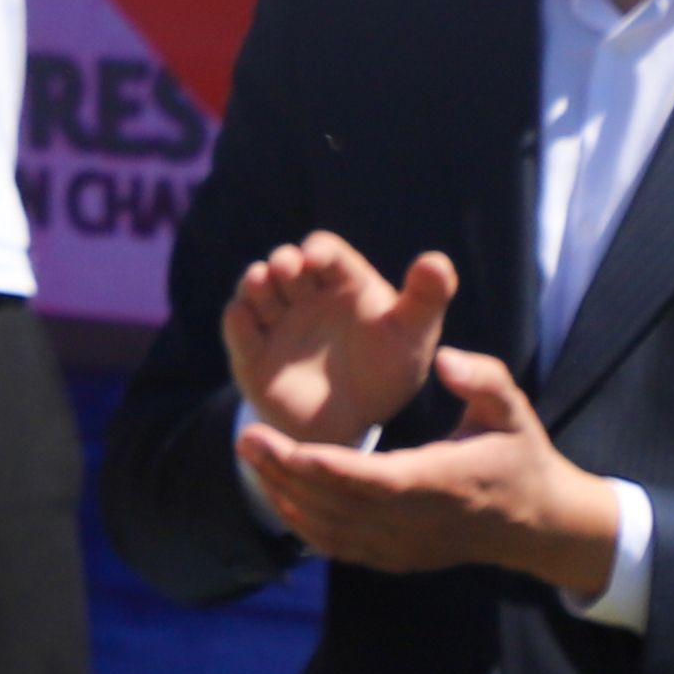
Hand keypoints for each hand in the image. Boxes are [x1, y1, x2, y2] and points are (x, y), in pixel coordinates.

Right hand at [225, 231, 459, 462]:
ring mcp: (275, 320)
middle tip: (288, 270)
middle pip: (284, 262)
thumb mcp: (411, 336)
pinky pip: (237, 326)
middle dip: (283, 261)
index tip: (315, 259)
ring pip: (255, 287)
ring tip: (262, 286)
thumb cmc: (385, 372)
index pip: (324, 251)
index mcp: (341, 283)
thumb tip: (437, 260)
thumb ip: (426, 298)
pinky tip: (244, 317)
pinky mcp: (251, 350)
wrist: (350, 423)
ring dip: (255, 282)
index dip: (316, 250)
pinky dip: (237, 319)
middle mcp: (303, 294)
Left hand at [233, 346, 626, 596]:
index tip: (291, 446)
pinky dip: (305, 524)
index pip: (379, 482)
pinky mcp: (398, 557)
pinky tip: (277, 492)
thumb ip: (483, 379)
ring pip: (335, 530)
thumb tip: (443, 358)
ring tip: (252, 454)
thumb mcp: (514, 410)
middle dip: (290, 473)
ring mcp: (408, 547)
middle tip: (247, 436)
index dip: (332, 468)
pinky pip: (341, 547)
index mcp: (446, 483)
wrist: (538, 523)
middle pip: (343, 506)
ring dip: (288, 496)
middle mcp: (422, 522)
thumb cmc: (520, 455)